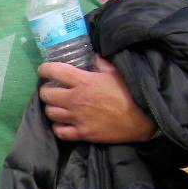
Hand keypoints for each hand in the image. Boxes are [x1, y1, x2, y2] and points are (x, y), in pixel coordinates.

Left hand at [38, 55, 157, 142]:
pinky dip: (58, 126)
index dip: (45, 69)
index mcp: (83, 81)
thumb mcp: (115, 72)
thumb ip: (100, 63)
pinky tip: (63, 122)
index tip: (44, 70)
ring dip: (52, 108)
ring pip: (50, 113)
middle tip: (52, 89)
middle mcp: (75, 99)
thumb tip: (92, 55)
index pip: (54, 71)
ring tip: (58, 106)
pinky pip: (59, 131)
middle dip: (46, 90)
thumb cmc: (130, 92)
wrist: (143, 118)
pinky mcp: (82, 133)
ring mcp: (77, 118)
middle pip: (46, 94)